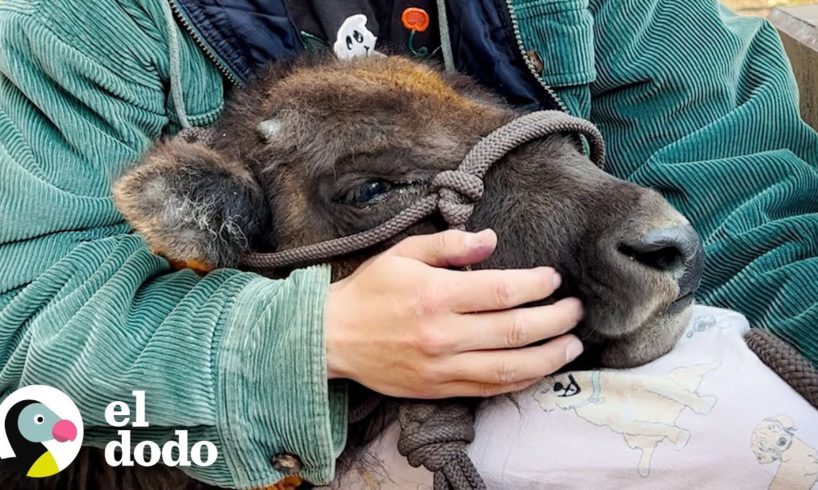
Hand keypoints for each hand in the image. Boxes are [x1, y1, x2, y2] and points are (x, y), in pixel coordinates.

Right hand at [324, 229, 583, 398]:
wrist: (332, 337)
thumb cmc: (369, 291)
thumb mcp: (403, 253)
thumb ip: (449, 243)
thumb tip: (491, 240)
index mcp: (436, 295)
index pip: (502, 291)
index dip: (536, 285)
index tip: (553, 279)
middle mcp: (443, 334)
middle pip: (515, 330)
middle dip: (556, 320)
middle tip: (576, 311)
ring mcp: (442, 367)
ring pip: (509, 368)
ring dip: (549, 357)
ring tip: (572, 345)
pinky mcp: (438, 389)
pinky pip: (489, 389)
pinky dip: (521, 381)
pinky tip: (539, 369)